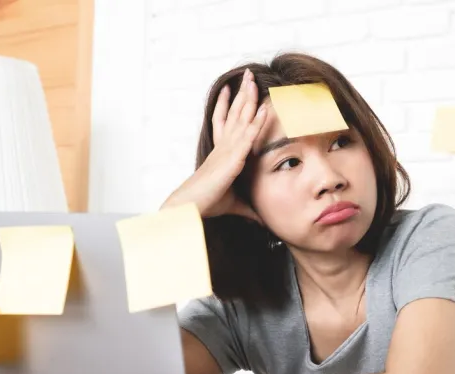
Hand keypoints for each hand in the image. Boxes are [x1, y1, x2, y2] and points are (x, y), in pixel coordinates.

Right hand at [162, 68, 267, 222]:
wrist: (189, 207)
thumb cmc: (207, 204)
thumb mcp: (234, 204)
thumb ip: (249, 209)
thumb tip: (261, 219)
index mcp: (222, 152)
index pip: (227, 123)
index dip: (230, 105)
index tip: (235, 89)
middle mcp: (223, 146)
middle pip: (234, 113)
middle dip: (242, 93)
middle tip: (248, 74)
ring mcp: (227, 150)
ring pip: (240, 119)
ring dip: (249, 98)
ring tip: (253, 79)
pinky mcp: (232, 159)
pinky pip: (247, 137)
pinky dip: (257, 122)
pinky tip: (265, 109)